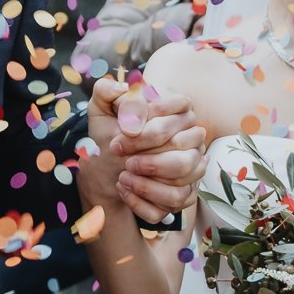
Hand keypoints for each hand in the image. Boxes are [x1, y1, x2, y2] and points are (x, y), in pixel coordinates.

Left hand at [86, 77, 205, 223]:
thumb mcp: (101, 110)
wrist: (106, 167)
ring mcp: (192, 168)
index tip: (122, 130)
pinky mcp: (185, 194)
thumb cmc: (109, 134)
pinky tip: (125, 191)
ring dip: (147, 182)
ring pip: (182, 178)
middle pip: (180, 144)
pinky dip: (145, 201)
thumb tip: (124, 92)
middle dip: (145, 151)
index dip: (149, 119)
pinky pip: (175, 202)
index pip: (180, 106)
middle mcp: (192, 138)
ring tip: (122, 176)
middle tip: (118, 153)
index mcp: (178, 110)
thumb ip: (106, 92)